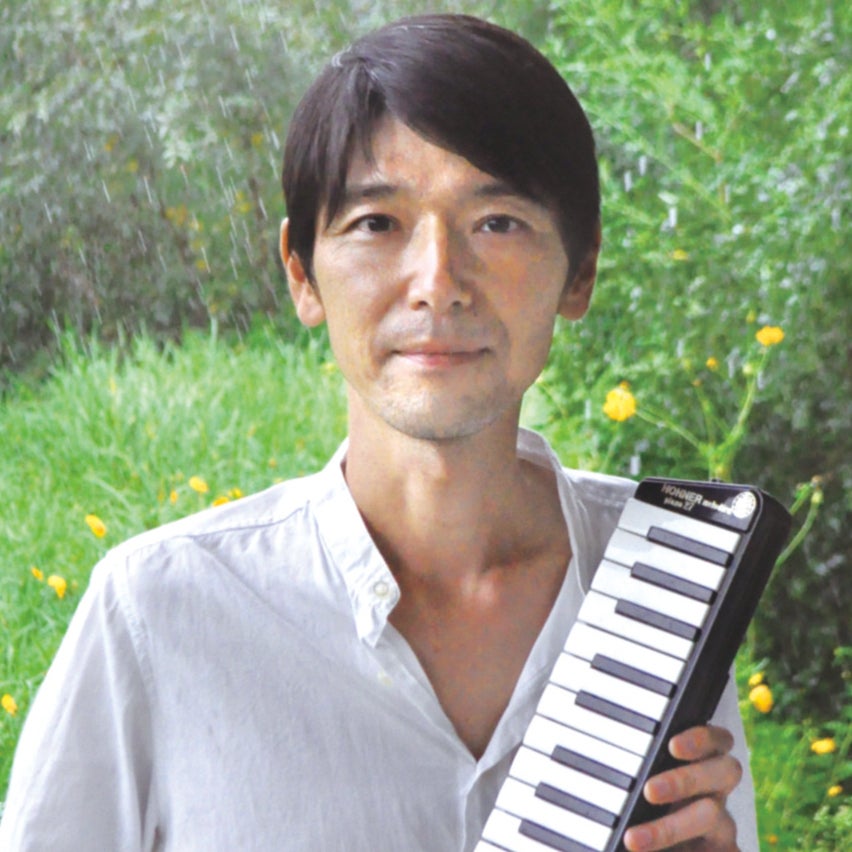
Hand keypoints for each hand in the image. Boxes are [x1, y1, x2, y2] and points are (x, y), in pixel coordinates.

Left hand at [622, 725, 742, 850]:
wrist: (638, 845)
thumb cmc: (634, 803)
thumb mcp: (632, 781)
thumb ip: (627, 765)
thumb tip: (587, 745)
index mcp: (698, 763)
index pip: (716, 740)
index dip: (700, 738)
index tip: (672, 745)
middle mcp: (714, 791)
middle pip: (725, 773)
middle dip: (686, 780)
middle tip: (649, 790)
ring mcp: (721, 827)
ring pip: (712, 818)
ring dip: (670, 828)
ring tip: (632, 840)